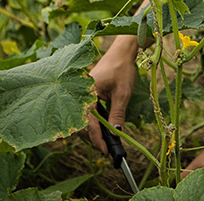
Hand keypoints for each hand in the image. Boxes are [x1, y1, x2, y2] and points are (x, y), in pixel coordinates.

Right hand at [85, 35, 137, 154]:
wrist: (122, 52)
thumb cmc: (122, 69)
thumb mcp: (123, 94)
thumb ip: (117, 114)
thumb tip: (115, 133)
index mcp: (86, 93)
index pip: (88, 123)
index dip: (97, 139)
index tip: (106, 150)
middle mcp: (80, 94)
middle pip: (82, 123)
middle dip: (93, 137)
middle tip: (107, 148)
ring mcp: (82, 94)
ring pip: (84, 119)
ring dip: (93, 130)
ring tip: (106, 140)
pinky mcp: (86, 94)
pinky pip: (87, 112)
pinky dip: (94, 122)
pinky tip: (103, 128)